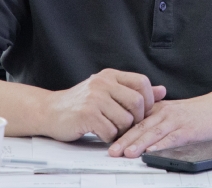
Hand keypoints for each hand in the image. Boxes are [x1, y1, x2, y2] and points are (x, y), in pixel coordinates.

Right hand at [42, 69, 166, 142]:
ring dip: (121, 130)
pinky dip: (108, 137)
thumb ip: (133, 90)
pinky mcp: (87, 114)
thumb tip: (162, 90)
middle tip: (127, 125)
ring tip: (110, 128)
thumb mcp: (107, 90)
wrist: (49, 110)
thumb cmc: (80, 102)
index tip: (142, 111)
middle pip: (137, 102)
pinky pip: (110, 131)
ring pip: (125, 120)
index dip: (148, 100)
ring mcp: (94, 98)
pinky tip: (100, 132)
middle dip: (137, 119)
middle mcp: (103, 83)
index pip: (142, 82)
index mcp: (110, 75)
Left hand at [109, 95, 211, 157]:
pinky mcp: (189, 130)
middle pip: (141, 127)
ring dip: (140, 143)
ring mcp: (176, 121)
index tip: (107, 142)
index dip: (120, 131)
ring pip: (154, 132)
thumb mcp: (170, 112)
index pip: (135, 120)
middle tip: (112, 151)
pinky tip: (153, 151)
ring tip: (128, 153)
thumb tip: (132, 134)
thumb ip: (152, 119)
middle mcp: (164, 113)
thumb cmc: (193, 113)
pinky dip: (162, 145)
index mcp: (157, 109)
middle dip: (125, 140)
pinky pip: (173, 137)